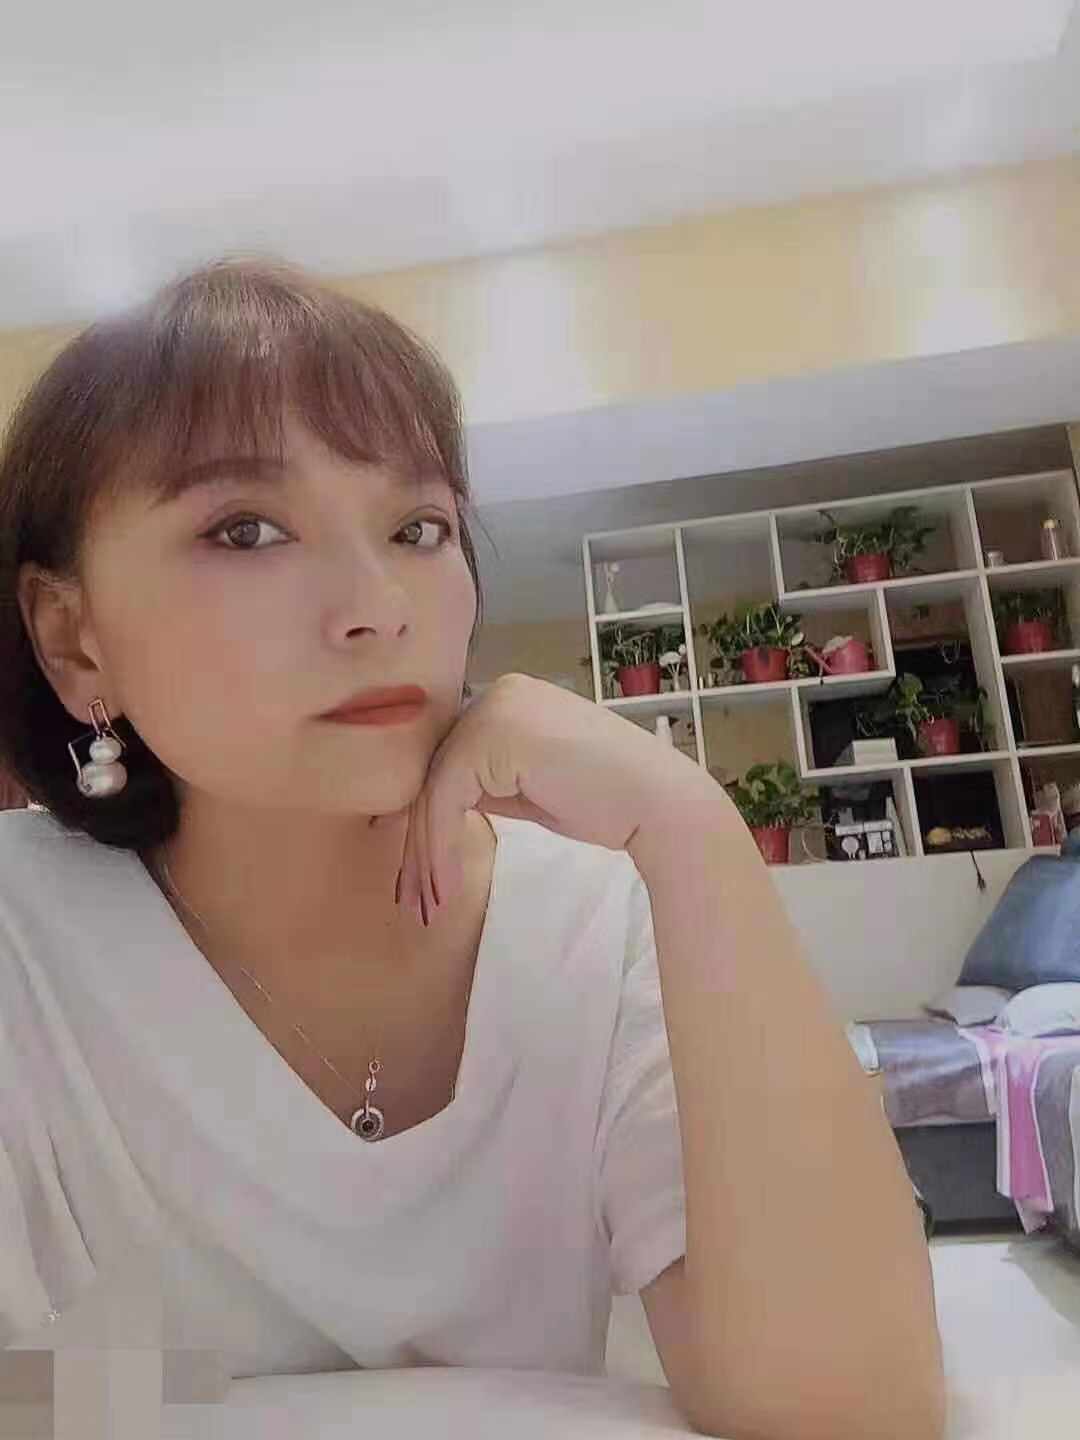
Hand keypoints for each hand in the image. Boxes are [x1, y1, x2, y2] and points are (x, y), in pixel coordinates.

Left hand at [396, 673, 708, 921]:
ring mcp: (492, 710)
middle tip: (413, 900)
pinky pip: (445, 800)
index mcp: (510, 698)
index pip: (454, 762)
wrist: (658, 803)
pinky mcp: (488, 738)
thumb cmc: (610, 803)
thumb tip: (445, 805)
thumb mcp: (534, 788)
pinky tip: (445, 888)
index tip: (425, 877)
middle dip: (423, 845)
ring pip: (435, 792)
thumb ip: (491, 785)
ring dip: (427, 857)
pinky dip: (440, 849)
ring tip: (428, 907)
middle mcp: (496, 693)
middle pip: (438, 776)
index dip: (433, 823)